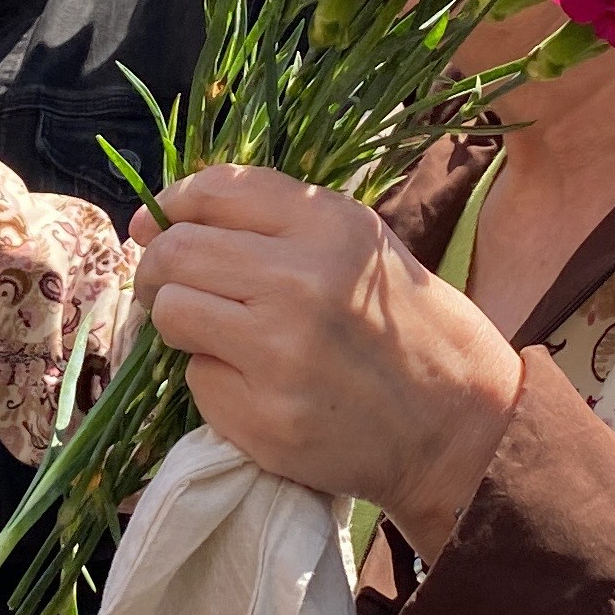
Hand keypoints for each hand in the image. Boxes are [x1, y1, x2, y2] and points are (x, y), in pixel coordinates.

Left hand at [130, 166, 523, 553]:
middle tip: (168, 287)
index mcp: (329, 226)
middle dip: (158, 269)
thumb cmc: (404, 325)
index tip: (157, 225)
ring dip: (182, 323)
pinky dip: (215, 380)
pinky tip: (260, 387)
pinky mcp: (264, 416)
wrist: (457, 424)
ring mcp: (280, 352)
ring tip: (221, 335)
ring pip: (173, 313)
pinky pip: (196, 379)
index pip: (213, 190)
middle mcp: (301, 280)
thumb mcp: (359, 245)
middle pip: (176, 253)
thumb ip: (272, 221)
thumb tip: (157, 221)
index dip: (171, 204)